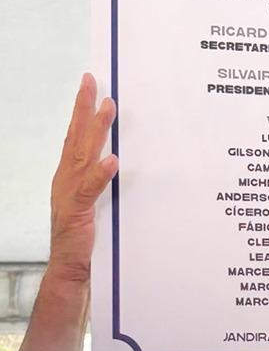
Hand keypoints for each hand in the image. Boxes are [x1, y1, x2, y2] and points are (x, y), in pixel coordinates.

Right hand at [48, 74, 117, 282]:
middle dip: (84, 107)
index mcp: (69, 175)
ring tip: (109, 108)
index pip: (75, 135)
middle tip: (93, 82)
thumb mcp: (96, 201)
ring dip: (97, 130)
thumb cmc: (85, 235)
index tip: (89, 85)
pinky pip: (90, 189)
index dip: (81, 109)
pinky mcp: (78, 212)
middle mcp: (66, 179)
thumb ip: (103, 180)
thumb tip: (120, 158)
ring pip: (83, 155)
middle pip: (76, 136)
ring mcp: (70, 194)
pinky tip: (113, 160)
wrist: (72, 267)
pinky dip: (101, 174)